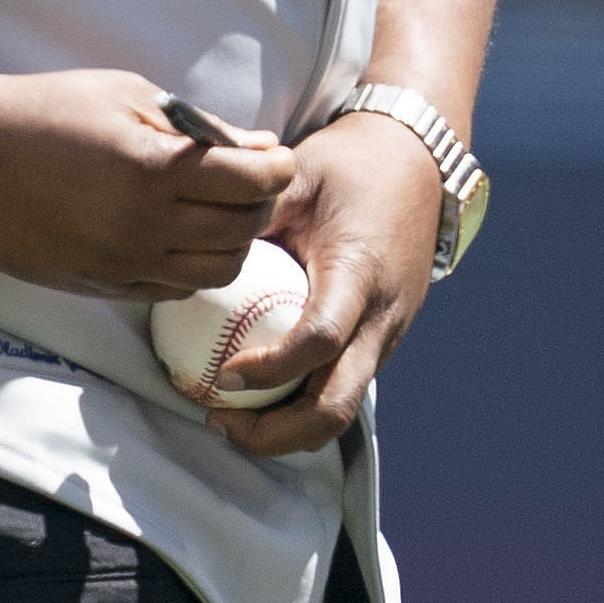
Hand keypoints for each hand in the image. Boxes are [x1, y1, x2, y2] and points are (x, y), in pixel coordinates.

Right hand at [0, 69, 294, 299]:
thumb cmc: (40, 111)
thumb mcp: (124, 94)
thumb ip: (198, 128)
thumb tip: (260, 147)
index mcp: (153, 169)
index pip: (254, 182)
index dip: (277, 168)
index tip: (273, 157)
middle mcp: (142, 225)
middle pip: (243, 231)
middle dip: (258, 204)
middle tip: (247, 180)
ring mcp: (120, 261)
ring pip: (216, 272)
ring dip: (230, 242)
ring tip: (215, 211)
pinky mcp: (99, 284)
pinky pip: (172, 289)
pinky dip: (190, 266)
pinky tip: (176, 235)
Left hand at [203, 109, 442, 457]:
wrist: (417, 168)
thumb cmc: (348, 169)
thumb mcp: (296, 177)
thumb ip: (250, 214)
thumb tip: (186, 247)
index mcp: (360, 274)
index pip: (320, 339)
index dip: (270, 369)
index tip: (222, 374)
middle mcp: (382, 318)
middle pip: (335, 407)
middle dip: (274, 434)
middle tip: (217, 419)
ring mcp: (387, 338)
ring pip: (340, 411)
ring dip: (285, 431)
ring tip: (228, 419)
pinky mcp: (381, 344)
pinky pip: (341, 390)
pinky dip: (299, 407)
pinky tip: (256, 395)